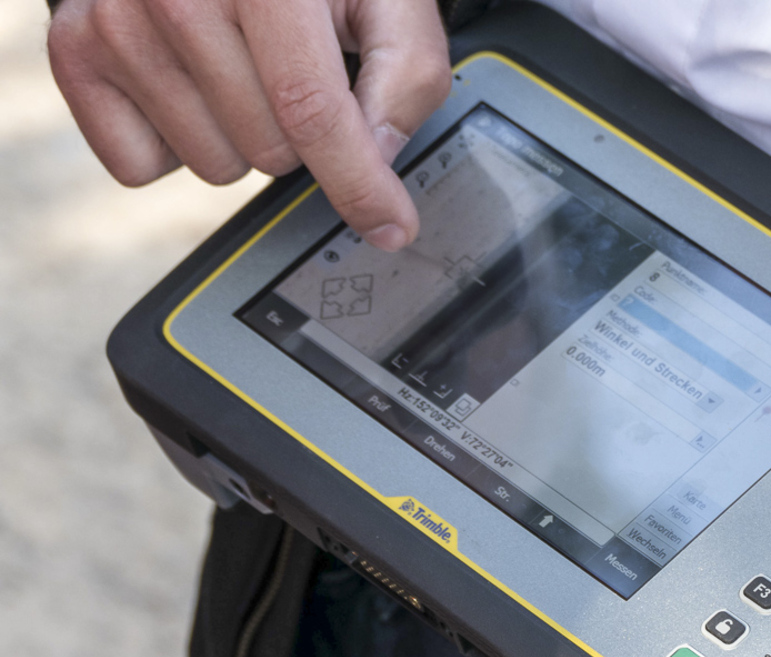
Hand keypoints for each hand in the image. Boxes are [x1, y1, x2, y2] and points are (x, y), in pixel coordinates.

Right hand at [48, 0, 449, 250]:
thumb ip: (404, 71)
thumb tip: (378, 155)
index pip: (311, 109)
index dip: (358, 181)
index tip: (390, 227)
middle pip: (270, 150)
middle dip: (298, 136)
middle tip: (292, 73)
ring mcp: (115, 22)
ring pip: (214, 166)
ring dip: (239, 137)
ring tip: (238, 70)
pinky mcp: (73, 52)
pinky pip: (142, 166)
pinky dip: (174, 143)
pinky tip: (187, 84)